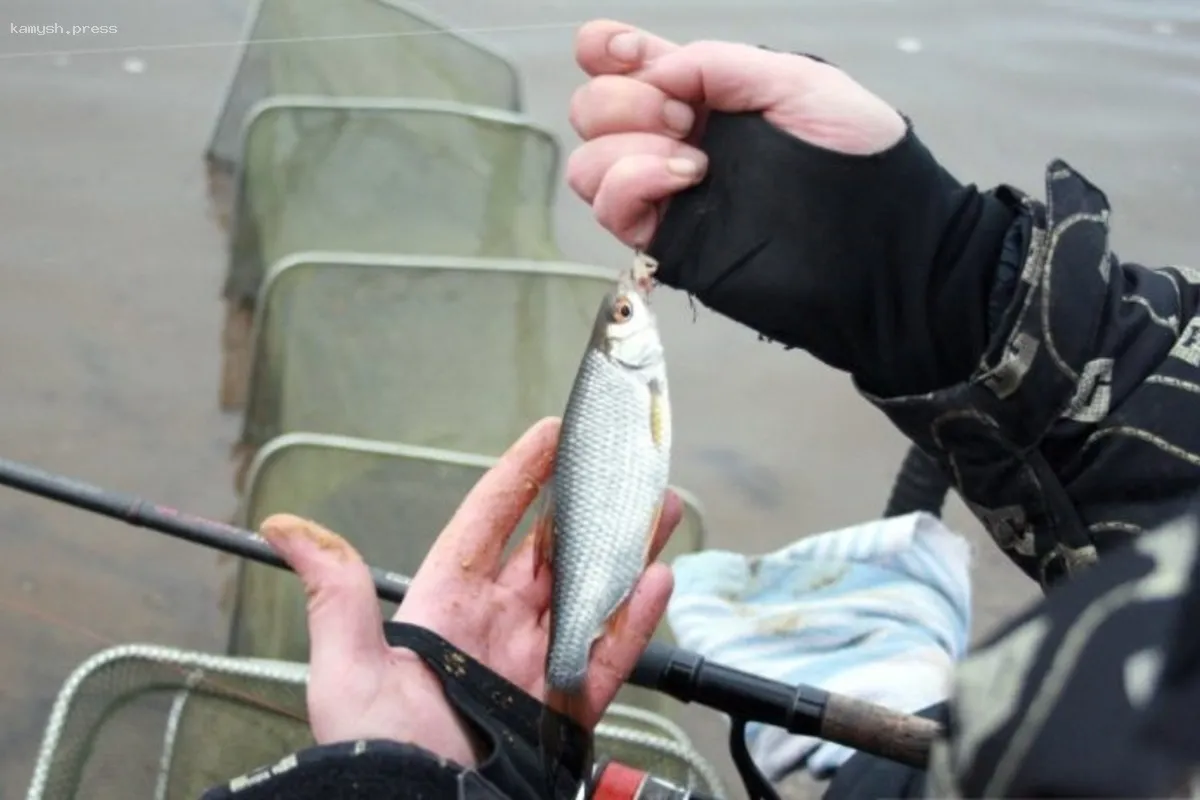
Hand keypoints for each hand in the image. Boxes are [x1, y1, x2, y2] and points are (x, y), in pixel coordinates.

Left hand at [259, 417, 680, 767]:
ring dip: (624, 550)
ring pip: (589, 593)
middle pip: (551, 550)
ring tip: (657, 509)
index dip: (522, 476)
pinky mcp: (565, 708)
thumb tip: (284, 525)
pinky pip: (607, 655)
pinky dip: (634, 620)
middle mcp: (496, 626)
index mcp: (447, 604)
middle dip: (587, 505)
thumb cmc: (374, 748)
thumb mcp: (344, 665)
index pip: (490, 523)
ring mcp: (535, 663)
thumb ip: (334, 591)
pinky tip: (656, 580)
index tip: (551, 434)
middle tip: (621, 466)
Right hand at [566, 19, 906, 246]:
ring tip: (692, 157)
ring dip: (626, 147)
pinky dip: (631, 183)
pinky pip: (610, 209)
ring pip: (589, 164)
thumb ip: (719, 65)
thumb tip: (653, 72)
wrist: (881, 245)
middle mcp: (675, 140)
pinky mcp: (669, 241)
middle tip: (686, 116)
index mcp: (704, 94)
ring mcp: (666, 194)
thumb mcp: (797, 82)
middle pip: (592, 109)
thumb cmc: (859, 160)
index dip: (606, 48)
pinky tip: (684, 178)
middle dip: (625, 100)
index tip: (624, 50)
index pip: (623, 63)